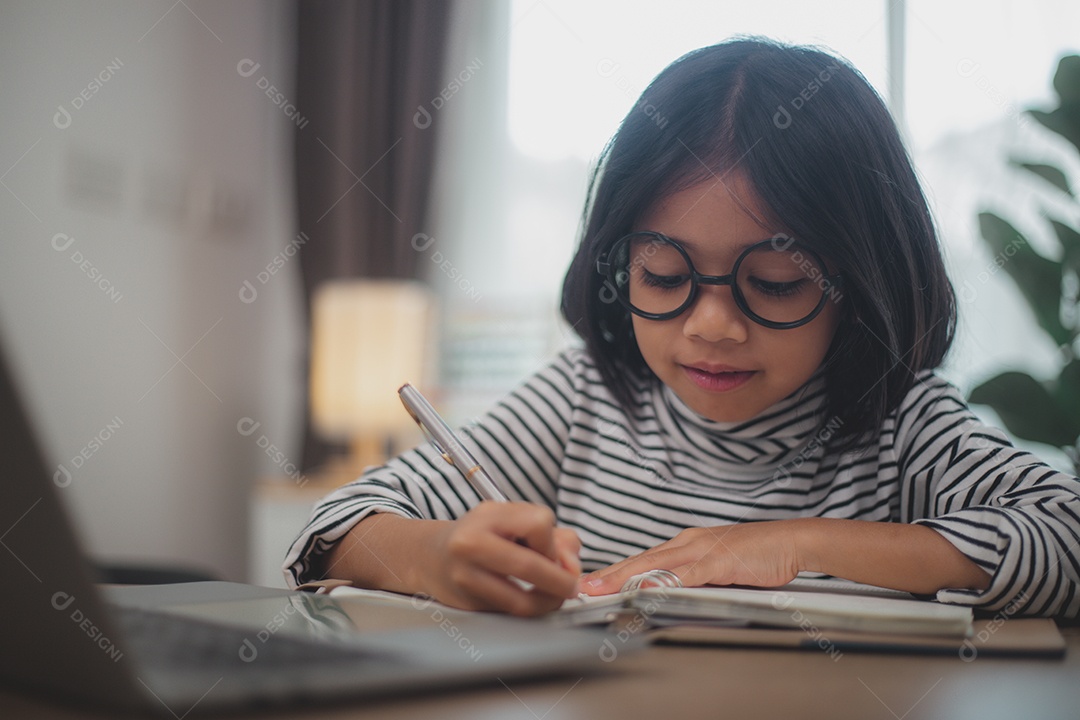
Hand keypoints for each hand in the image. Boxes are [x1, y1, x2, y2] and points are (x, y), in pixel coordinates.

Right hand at [426, 501, 581, 615]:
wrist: (430, 556)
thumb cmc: (479, 534)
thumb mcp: (511, 519)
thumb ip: (552, 536)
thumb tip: (572, 565)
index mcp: (486, 516)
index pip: (539, 524)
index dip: (554, 542)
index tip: (553, 552)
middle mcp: (470, 544)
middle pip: (529, 566)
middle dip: (560, 581)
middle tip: (571, 588)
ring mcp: (465, 578)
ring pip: (520, 602)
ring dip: (547, 602)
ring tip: (553, 597)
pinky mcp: (466, 604)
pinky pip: (509, 613)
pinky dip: (528, 609)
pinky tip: (529, 599)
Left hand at [580, 521, 801, 594]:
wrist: (792, 541)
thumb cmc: (759, 555)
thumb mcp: (718, 567)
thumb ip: (695, 578)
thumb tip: (671, 593)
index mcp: (687, 544)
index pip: (644, 560)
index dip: (616, 572)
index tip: (593, 582)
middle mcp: (689, 543)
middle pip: (641, 561)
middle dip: (609, 575)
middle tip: (582, 586)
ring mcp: (702, 550)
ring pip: (656, 566)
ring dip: (626, 578)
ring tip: (601, 589)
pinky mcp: (719, 561)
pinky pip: (687, 574)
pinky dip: (666, 582)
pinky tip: (648, 590)